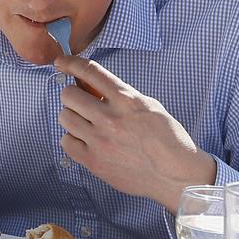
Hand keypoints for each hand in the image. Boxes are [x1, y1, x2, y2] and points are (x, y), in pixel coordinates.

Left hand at [54, 55, 215, 213]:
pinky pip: (66, 142)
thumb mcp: (149, 106)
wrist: (176, 175)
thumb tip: (92, 87)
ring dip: (72, 117)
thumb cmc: (167, 140)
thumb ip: (121, 95)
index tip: (61, 63)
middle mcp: (111, 118)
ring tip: (85, 123)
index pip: (90, 72)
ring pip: (64, 117)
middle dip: (73, 96)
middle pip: (69, 95)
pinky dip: (72, 139)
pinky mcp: (94, 161)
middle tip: (81, 103)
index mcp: (127, 100)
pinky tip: (85, 140)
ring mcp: (100, 141)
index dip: (71, 63)